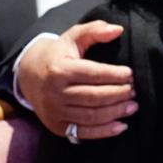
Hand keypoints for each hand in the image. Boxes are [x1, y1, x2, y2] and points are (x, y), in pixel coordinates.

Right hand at [17, 20, 137, 140]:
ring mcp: (55, 112)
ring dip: (115, 112)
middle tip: (134, 91)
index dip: (115, 75)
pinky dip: (104, 131)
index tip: (131, 74)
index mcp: (59, 69)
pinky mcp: (57, 127)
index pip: (93, 74)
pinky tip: (121, 125)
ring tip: (132, 106)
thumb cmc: (57, 55)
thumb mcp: (72, 37)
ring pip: (91, 116)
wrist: (28, 75)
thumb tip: (118, 30)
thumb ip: (95, 30)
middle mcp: (55, 92)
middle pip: (94, 97)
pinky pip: (84, 132)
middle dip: (118, 94)